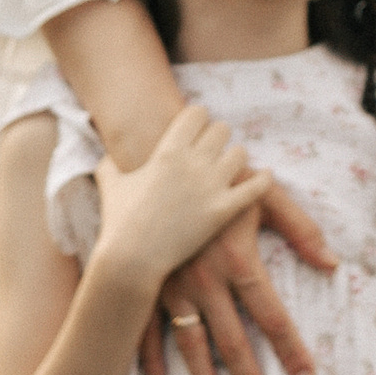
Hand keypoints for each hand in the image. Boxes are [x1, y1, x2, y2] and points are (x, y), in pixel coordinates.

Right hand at [92, 105, 264, 296]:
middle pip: (222, 130)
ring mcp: (210, 186)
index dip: (197, 120)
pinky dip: (263, 180)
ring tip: (228, 167)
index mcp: (167, 151)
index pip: (197, 113)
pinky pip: (256, 186)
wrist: (130, 261)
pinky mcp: (223, 210)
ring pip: (240, 153)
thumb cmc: (117, 223)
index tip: (195, 129)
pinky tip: (265, 177)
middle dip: (216, 138)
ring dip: (234, 158)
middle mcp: (193, 163)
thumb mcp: (111, 185)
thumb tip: (111, 155)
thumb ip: (110, 164)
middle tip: (212, 150)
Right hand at [145, 176, 335, 374]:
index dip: (291, 349)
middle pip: (232, 342)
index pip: (272, 315)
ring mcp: (172, 287)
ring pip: (191, 346)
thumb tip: (333, 265)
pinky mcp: (146, 287)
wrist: (162, 160)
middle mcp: (205, 281)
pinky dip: (151, 362)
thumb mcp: (267, 195)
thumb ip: (303, 228)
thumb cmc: (222, 177)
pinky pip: (148, 332)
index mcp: (238, 260)